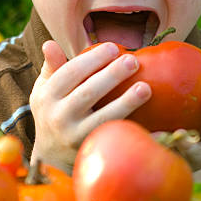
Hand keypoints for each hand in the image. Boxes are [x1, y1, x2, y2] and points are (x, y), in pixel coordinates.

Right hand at [29, 40, 151, 172]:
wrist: (50, 157)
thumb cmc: (53, 112)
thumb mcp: (45, 91)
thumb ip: (52, 67)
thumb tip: (49, 43)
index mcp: (46, 97)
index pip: (70, 72)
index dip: (93, 59)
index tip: (114, 48)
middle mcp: (58, 118)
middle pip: (88, 93)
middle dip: (112, 75)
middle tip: (133, 60)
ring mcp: (75, 137)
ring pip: (103, 118)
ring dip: (126, 102)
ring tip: (145, 88)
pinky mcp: (92, 150)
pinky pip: (114, 139)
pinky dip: (133, 134)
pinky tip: (156, 128)